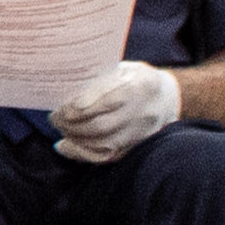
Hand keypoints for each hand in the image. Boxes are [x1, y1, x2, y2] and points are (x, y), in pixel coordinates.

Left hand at [50, 63, 180, 165]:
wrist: (169, 99)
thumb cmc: (137, 79)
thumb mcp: (123, 68)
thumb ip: (100, 77)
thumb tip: (64, 85)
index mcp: (140, 85)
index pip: (108, 100)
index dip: (81, 106)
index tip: (62, 108)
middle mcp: (143, 112)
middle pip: (103, 125)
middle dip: (72, 124)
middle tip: (55, 118)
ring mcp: (141, 132)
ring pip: (104, 143)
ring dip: (75, 139)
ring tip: (61, 130)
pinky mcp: (135, 146)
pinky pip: (107, 156)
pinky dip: (82, 154)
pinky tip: (66, 147)